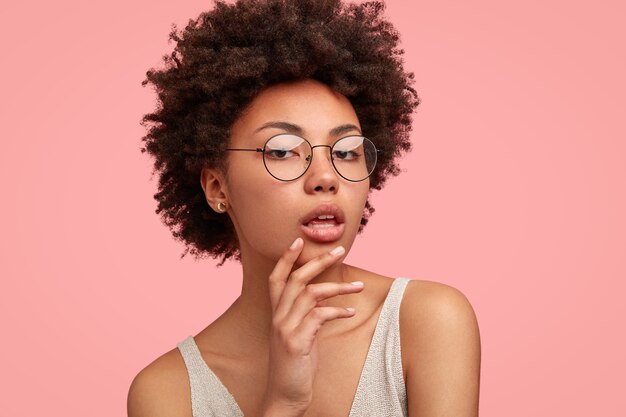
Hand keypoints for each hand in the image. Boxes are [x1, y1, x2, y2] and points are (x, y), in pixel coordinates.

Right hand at [262, 238, 364, 413]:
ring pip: (310, 294)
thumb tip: (324, 296)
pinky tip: (352, 312)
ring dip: (338, 287)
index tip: (299, 241)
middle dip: (318, 261)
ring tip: (359, 286)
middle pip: (296, 278)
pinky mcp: (296, 343)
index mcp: (277, 313)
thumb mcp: (299, 335)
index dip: (286, 258)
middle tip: (340, 250)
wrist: (285, 397)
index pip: (276, 278)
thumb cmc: (295, 365)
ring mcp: (285, 329)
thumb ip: (306, 314)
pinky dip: (338, 311)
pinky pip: (319, 317)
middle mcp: (278, 317)